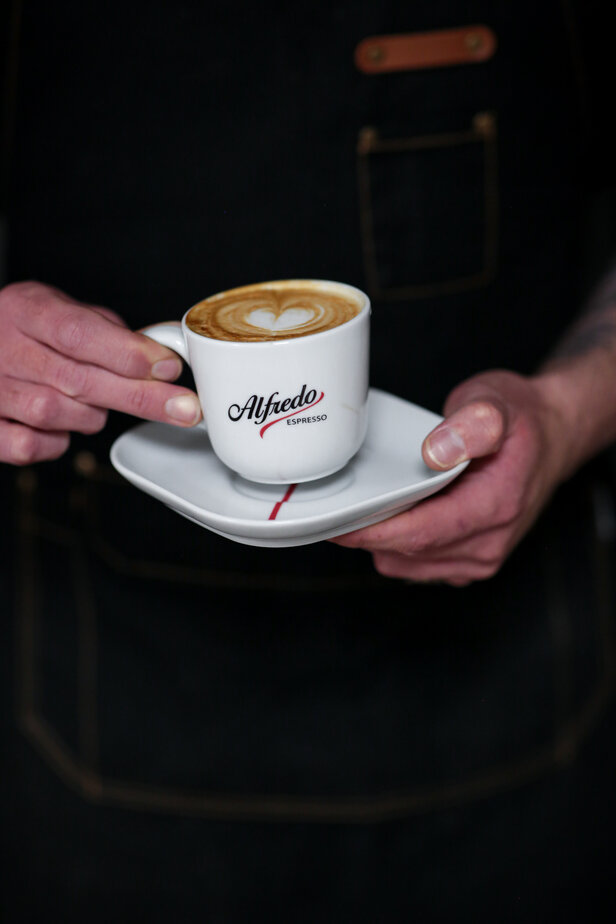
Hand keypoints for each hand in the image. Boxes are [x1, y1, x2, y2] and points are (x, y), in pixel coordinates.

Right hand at [0, 281, 201, 464]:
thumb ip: (107, 331)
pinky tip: (63, 427)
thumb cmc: (25, 329)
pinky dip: (55, 443)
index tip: (169, 368)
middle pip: (76, 378)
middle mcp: (4, 348)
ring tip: (96, 403)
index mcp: (27, 310)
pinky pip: (28, 446)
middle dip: (139, 396)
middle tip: (184, 408)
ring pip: (54, 413)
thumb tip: (161, 353)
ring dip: (91, 415)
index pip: (79, 333)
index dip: (127, 353)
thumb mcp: (61, 309)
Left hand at [332, 370, 570, 585]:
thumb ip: (471, 423)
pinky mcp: (467, 561)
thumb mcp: (497, 402)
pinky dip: (396, 546)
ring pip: (406, 564)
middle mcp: (488, 542)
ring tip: (364, 506)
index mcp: (496, 506)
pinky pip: (416, 565)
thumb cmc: (521, 421)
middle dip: (366, 533)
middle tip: (334, 507)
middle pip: (408, 552)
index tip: (337, 522)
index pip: (421, 533)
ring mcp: (478, 557)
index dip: (373, 531)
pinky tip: (391, 516)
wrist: (550, 438)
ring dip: (380, 541)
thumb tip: (436, 451)